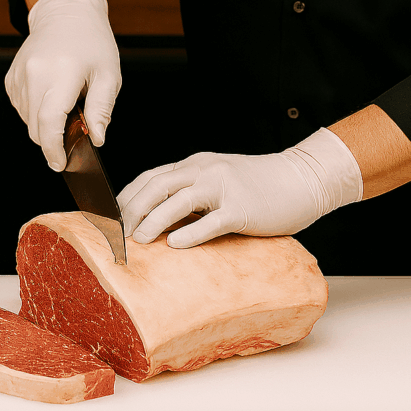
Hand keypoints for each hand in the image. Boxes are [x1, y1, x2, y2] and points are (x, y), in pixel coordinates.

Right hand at [4, 0, 120, 170]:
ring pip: (28, 120)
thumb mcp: (109, 75)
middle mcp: (34, 74)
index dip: (54, 149)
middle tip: (74, 134)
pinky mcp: (11, 78)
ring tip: (66, 102)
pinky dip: (36, 111)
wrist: (66, 13)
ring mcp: (19, 76)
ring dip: (46, 124)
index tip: (61, 164)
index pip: (49, 122)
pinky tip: (51, 95)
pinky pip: (21, 108)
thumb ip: (101, 110)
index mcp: (62, 73)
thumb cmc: (92, 43)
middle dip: (53, 141)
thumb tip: (96, 139)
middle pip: (36, 128)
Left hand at [116, 128, 362, 246]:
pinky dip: (190, 233)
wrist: (301, 179)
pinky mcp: (243, 209)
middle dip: (131, 208)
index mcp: (196, 165)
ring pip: (179, 200)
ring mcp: (224, 188)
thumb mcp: (218, 181)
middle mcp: (205, 171)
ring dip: (153, 219)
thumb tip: (158, 221)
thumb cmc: (259, 186)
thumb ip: (191, 195)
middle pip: (157, 185)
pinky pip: (212, 221)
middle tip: (114, 231)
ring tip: (137, 239)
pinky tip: (175, 245)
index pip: (150, 177)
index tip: (108, 217)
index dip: (126, 196)